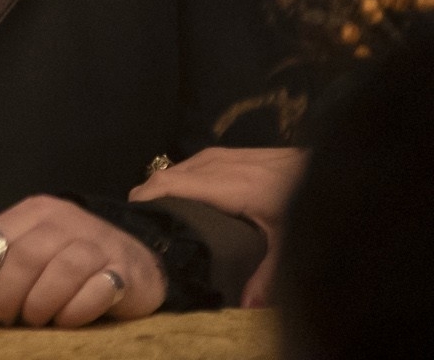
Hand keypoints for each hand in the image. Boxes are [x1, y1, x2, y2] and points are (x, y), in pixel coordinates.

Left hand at [0, 196, 164, 325]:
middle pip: (27, 256)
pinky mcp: (125, 272)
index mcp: (36, 212)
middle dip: (6, 293)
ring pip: (61, 271)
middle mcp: (67, 221)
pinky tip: (64, 320)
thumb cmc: (70, 260)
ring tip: (32, 320)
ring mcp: (99, 244)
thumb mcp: (28, 258)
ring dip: (39, 303)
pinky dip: (74, 310)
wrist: (137, 259)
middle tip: (1, 318)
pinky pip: (96, 291)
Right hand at [133, 146, 302, 305]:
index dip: (143, 201)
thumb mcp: (292, 240)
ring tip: (158, 221)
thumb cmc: (310, 201)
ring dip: (161, 191)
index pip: (168, 184)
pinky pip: (188, 166)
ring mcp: (220, 155)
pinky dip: (177, 184)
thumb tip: (248, 308)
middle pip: (164, 176)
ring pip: (174, 169)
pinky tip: (185, 204)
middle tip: (142, 232)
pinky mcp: (226, 154)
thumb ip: (269, 275)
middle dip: (146, 201)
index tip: (130, 226)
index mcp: (228, 184)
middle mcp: (217, 164)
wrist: (333, 165)